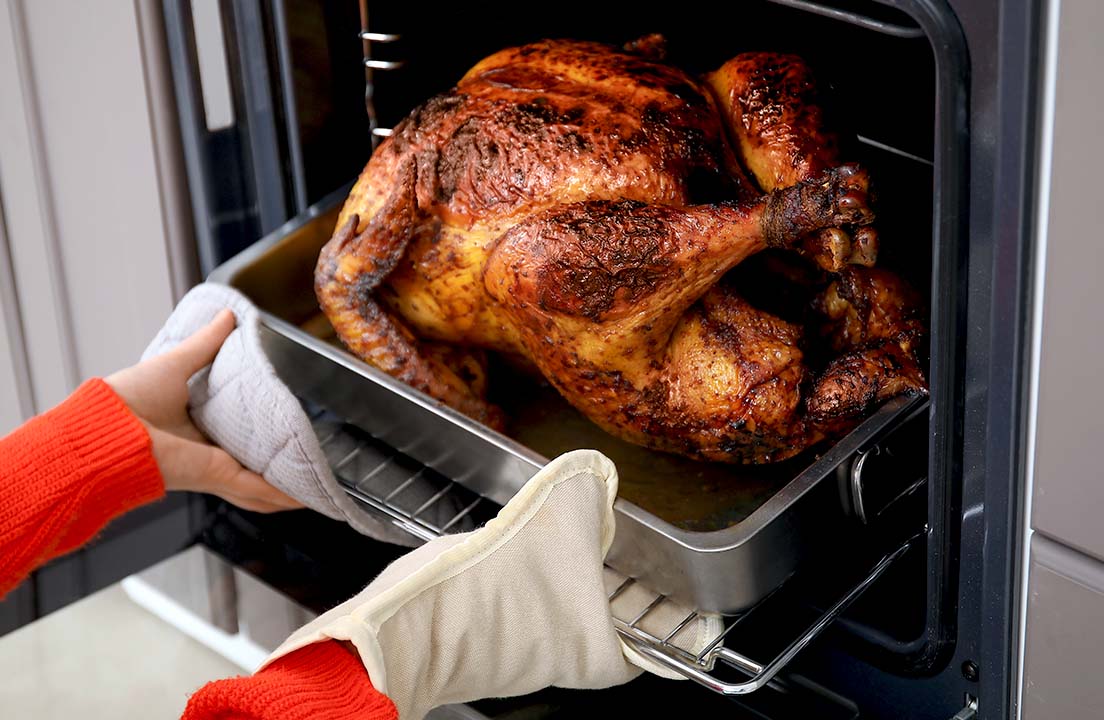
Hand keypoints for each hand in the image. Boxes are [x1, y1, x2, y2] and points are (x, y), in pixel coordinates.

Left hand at [106, 309, 303, 512]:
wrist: (106, 428)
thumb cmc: (125, 402)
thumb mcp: (177, 364)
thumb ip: (206, 344)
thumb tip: (227, 316)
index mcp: (191, 427)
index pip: (234, 434)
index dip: (260, 432)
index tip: (285, 425)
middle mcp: (203, 452)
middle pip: (251, 467)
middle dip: (280, 470)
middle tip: (310, 463)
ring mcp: (212, 467)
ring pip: (259, 486)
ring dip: (288, 489)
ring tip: (317, 489)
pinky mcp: (216, 474)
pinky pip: (257, 488)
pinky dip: (282, 495)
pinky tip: (306, 498)